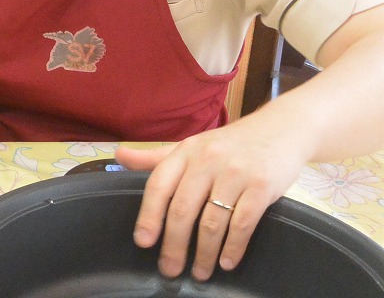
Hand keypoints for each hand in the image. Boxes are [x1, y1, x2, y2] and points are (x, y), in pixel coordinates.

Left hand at [116, 124, 308, 280]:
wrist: (281, 129)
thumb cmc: (230, 144)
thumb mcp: (191, 146)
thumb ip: (156, 157)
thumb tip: (119, 156)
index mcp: (185, 152)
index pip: (159, 185)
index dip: (148, 215)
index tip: (143, 242)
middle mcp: (207, 160)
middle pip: (182, 209)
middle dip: (174, 244)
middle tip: (169, 270)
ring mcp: (235, 173)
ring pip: (212, 221)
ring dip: (204, 252)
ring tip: (200, 272)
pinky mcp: (262, 186)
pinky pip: (243, 223)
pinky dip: (233, 247)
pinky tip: (226, 262)